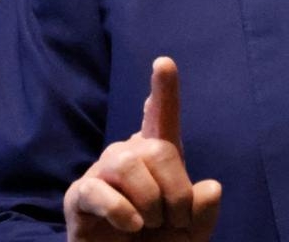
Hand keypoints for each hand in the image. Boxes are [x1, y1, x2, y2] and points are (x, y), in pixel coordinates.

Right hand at [64, 57, 221, 240]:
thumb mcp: (191, 231)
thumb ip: (204, 211)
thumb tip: (210, 186)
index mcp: (158, 159)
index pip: (162, 118)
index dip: (164, 91)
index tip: (164, 63)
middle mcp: (128, 158)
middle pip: (157, 148)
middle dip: (175, 190)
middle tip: (173, 220)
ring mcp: (100, 175)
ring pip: (127, 162)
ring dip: (149, 199)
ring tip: (150, 224)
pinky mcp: (78, 198)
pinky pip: (96, 189)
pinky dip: (120, 209)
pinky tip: (133, 226)